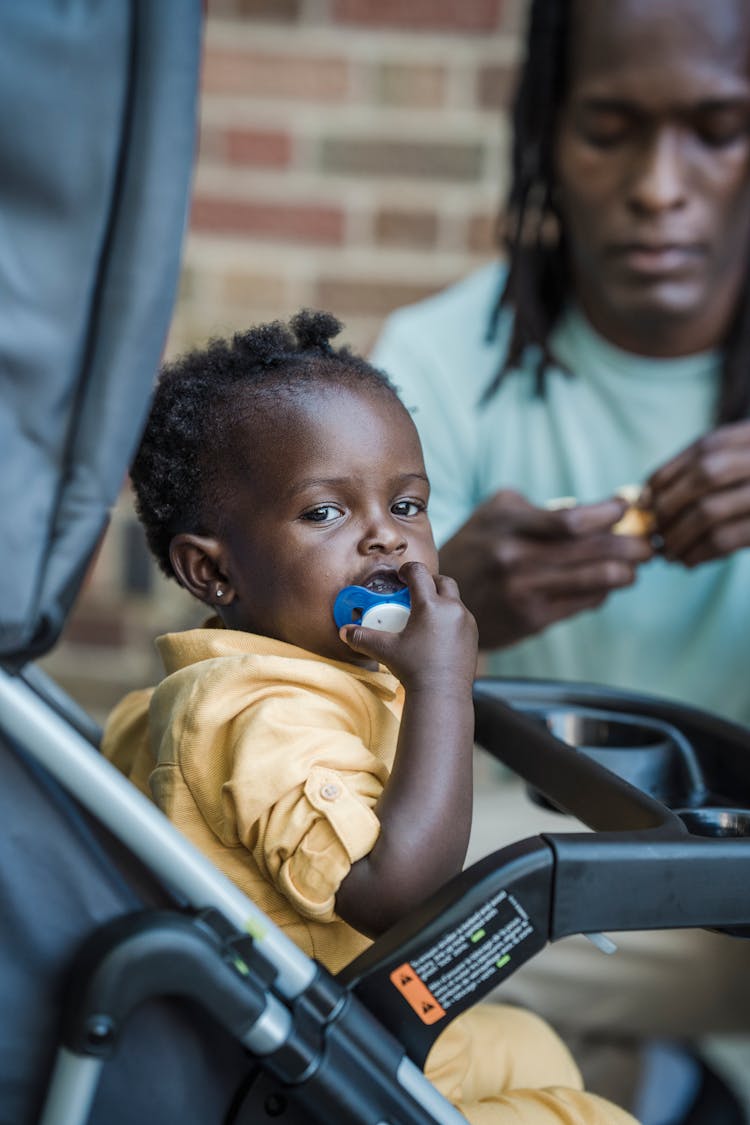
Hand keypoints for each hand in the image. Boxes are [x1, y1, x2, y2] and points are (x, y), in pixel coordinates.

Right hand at [340, 560, 477, 691]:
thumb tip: (345, 631)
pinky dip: (451, 617)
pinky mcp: (473, 635)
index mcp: (430, 606)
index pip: (419, 573)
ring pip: (455, 600)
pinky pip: (462, 617)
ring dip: (442, 600)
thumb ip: (363, 637)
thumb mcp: (385, 650)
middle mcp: (452, 609)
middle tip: (415, 591)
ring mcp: (466, 621)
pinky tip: (438, 632)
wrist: (443, 694)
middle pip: (443, 581)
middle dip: (429, 581)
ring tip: (426, 614)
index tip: (401, 576)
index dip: (407, 570)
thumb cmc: (414, 670)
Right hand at [438, 489, 653, 648]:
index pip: (570, 520)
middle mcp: (513, 557)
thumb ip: (538, 509)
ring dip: (623, 573)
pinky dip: (601, 592)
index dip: (606, 515)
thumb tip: (595, 513)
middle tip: (648, 543)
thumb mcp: (495, 514)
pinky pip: (581, 603)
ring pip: (593, 579)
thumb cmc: (477, 547)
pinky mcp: (531, 618)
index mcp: (506, 523)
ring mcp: (523, 590)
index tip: (625, 509)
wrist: (440, 598)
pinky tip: (609, 585)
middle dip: (628, 546)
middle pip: (589, 550)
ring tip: (637, 567)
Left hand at [648, 421, 749, 565]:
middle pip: (705, 475)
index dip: (668, 474)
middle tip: (653, 530)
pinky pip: (728, 539)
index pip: (705, 448)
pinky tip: (688, 562)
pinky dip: (700, 553)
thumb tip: (645, 497)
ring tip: (666, 552)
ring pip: (711, 511)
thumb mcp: (745, 469)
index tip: (644, 499)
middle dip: (670, 504)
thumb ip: (708, 473)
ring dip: (679, 536)